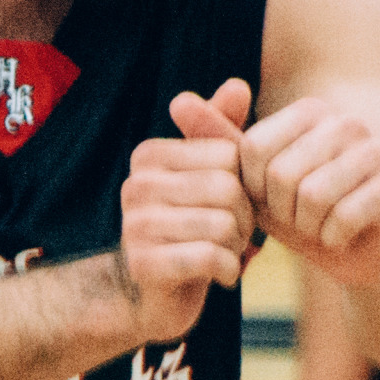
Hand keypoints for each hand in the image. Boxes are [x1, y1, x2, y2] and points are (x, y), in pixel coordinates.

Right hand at [119, 79, 256, 341]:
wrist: (154, 295)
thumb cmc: (190, 227)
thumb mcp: (207, 176)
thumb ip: (221, 131)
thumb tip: (238, 84)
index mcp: (149, 156)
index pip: (229, 156)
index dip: (245, 185)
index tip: (231, 206)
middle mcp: (136, 185)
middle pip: (229, 189)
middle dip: (244, 219)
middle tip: (232, 236)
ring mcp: (135, 225)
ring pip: (223, 224)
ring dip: (236, 247)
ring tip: (223, 254)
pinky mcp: (144, 264)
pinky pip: (211, 257)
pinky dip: (228, 271)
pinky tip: (220, 275)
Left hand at [175, 88, 379, 292]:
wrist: (358, 253)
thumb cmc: (299, 214)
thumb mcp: (252, 182)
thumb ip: (217, 142)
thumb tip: (176, 99)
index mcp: (309, 111)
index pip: (253, 150)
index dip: (253, 189)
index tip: (270, 199)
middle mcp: (346, 121)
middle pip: (282, 174)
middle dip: (281, 211)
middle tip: (299, 218)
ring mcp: (377, 150)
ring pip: (313, 195)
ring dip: (308, 227)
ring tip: (319, 225)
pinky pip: (344, 216)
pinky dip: (333, 238)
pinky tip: (342, 236)